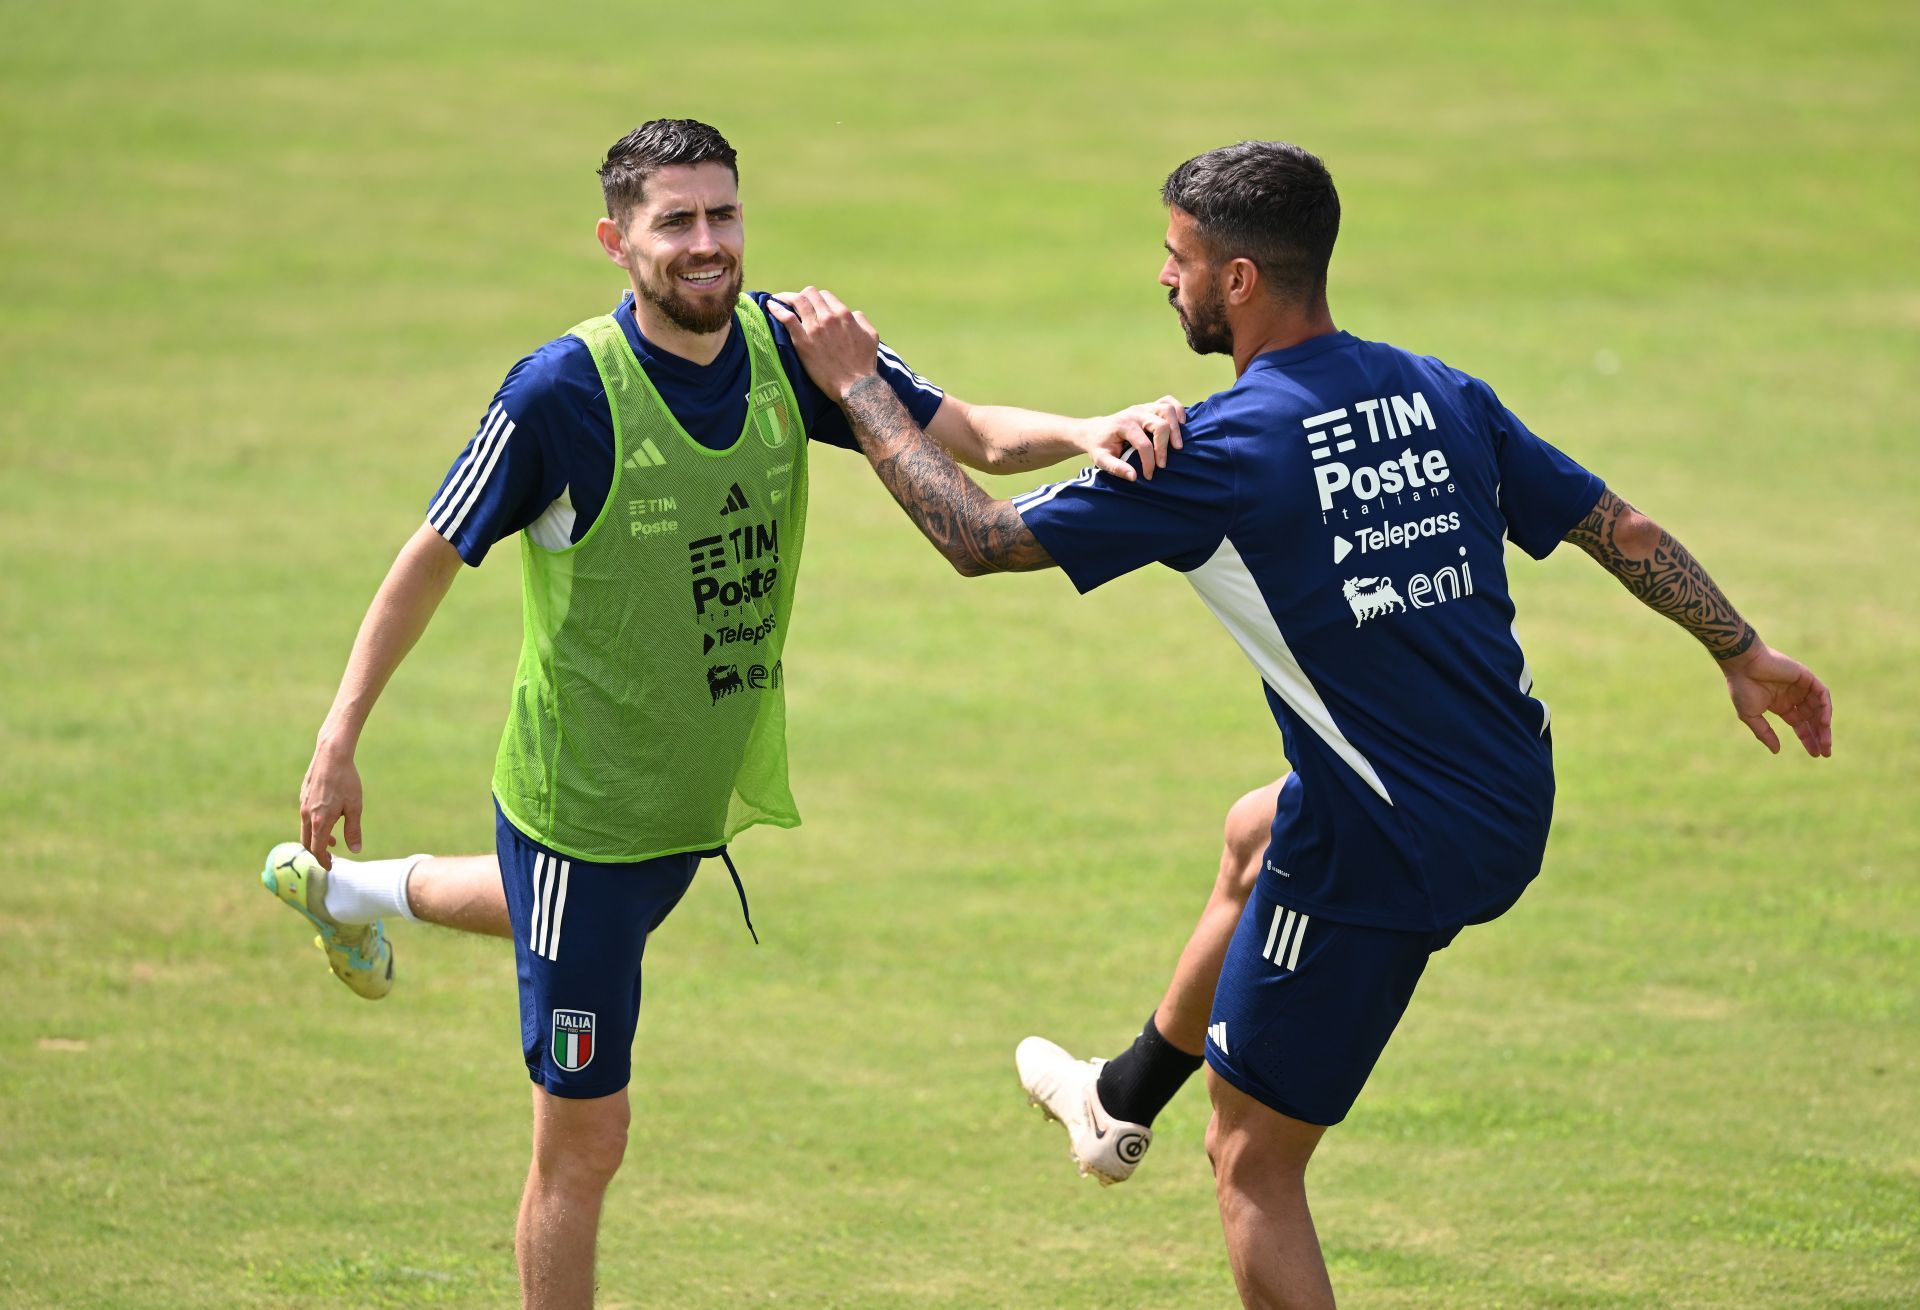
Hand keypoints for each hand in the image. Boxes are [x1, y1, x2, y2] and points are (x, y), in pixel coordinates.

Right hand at [299, 738, 363, 868]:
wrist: (332, 755)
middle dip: (318, 852)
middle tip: (330, 857)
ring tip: (334, 838)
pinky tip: (328, 818)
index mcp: (319, 821)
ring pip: (305, 829)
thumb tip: (355, 850)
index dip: (323, 860)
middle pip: (307, 842)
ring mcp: (303, 804)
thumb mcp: (355, 807)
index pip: (317, 849)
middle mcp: (307, 815)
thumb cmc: (346, 781)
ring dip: (317, 837)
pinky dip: (314, 825)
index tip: (330, 867)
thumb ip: (353, 830)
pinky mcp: (303, 795)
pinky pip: (305, 816)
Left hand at [767, 287, 880, 402]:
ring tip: (779, 299)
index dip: (817, 299)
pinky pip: (786, 318)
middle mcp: (828, 317)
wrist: (855, 385)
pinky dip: (777, 308)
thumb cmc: (864, 363)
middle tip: (795, 303)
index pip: (825, 295)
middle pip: (810, 294)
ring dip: (787, 297)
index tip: (812, 305)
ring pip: (797, 301)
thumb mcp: (871, 336)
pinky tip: (770, 306)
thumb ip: (861, 320)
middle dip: (802, 296)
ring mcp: (814, 328)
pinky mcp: (802, 341)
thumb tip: (853, 313)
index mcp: (844, 314)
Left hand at [1081, 395, 1185, 481]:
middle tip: (1163, 464)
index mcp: (1123, 425)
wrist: (1095, 430)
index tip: (1149, 475)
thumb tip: (1135, 477)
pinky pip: (1169, 401)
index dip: (1149, 461)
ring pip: (1167, 409)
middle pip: (1160, 424)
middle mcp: (1135, 413)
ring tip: (1177, 446)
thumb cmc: (1099, 446)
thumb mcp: (1101, 459)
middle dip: (1164, 446)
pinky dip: (1178, 411)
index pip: (1144, 444)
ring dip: (1176, 427)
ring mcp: (1144, 407)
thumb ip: (1116, 468)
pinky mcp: (1150, 406)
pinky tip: (1181, 425)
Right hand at [1720, 642, 1832, 756]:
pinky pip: (1822, 694)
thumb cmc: (1742, 688)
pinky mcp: (1806, 677)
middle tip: (1826, 753)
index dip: (1808, 739)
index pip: (1800, 725)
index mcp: (1781, 705)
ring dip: (1824, 725)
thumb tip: (1777, 751)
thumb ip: (1764, 733)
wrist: (1743, 664)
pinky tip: (1824, 722)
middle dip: (1819, 736)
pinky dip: (1825, 708)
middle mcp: (1793, 697)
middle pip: (1812, 719)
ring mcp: (1801, 687)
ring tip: (1825, 742)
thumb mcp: (1750, 716)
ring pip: (1820, 709)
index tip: (1816, 754)